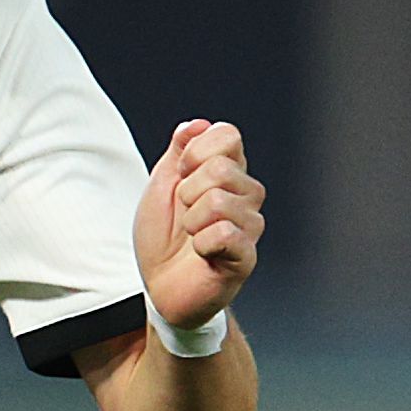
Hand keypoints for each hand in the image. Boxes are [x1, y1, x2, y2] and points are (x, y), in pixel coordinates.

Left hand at [134, 119, 262, 327]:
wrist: (161, 288)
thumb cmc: (163, 239)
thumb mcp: (161, 186)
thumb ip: (178, 151)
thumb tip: (197, 123)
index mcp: (229, 172)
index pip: (228, 135)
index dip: (197, 151)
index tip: (181, 177)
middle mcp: (246, 195)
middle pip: (220, 168)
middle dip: (187, 192)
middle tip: (184, 214)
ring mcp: (250, 226)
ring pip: (219, 201)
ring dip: (191, 221)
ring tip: (192, 237)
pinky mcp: (247, 257)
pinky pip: (224, 234)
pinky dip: (201, 244)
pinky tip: (203, 254)